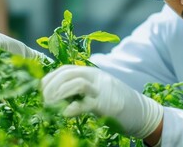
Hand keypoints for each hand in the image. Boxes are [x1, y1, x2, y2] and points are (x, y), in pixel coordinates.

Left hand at [41, 65, 163, 138]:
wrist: (143, 113)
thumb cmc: (117, 105)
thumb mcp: (97, 93)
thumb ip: (81, 91)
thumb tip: (59, 95)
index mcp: (92, 73)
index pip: (65, 69)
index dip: (50, 78)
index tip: (40, 90)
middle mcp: (96, 77)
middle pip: (67, 73)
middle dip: (50, 86)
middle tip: (43, 100)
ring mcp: (102, 90)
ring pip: (75, 83)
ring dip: (58, 94)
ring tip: (49, 106)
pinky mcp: (106, 104)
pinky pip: (85, 103)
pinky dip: (72, 108)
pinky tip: (65, 113)